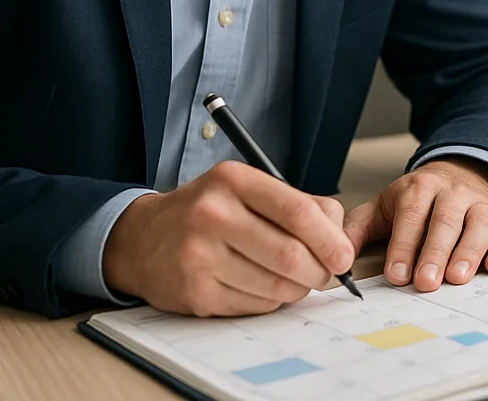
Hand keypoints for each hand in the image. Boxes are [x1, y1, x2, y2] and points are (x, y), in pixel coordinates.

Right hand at [101, 161, 354, 316]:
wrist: (143, 237)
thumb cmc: (209, 209)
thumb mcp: (248, 188)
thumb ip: (297, 204)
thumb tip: (339, 237)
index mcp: (234, 181)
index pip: (297, 210)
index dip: (329, 238)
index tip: (344, 255)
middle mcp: (214, 215)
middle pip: (290, 254)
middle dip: (319, 271)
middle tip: (326, 273)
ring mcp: (200, 256)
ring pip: (276, 286)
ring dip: (298, 289)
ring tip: (296, 279)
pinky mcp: (195, 293)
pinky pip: (255, 306)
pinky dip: (271, 301)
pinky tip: (264, 286)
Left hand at [343, 156, 487, 291]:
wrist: (457, 175)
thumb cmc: (415, 201)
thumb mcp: (383, 206)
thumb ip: (357, 228)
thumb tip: (335, 256)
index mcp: (418, 188)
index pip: (411, 215)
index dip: (403, 246)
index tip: (395, 275)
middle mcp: (451, 192)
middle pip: (444, 221)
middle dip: (435, 253)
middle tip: (426, 283)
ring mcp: (478, 203)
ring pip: (478, 224)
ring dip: (469, 251)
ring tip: (458, 277)